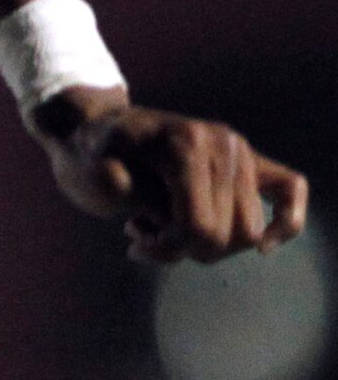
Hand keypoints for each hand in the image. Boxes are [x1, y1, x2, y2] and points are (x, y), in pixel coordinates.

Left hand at [34, 88, 309, 262]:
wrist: (91, 131)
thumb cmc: (88, 158)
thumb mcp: (96, 183)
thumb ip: (148, 206)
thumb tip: (198, 230)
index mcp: (184, 144)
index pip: (201, 226)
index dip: (168, 246)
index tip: (134, 239)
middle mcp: (222, 142)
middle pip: (228, 235)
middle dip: (183, 248)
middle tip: (142, 234)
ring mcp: (239, 149)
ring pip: (249, 230)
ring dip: (206, 243)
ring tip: (160, 225)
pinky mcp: (247, 160)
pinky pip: (290, 189)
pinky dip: (284, 221)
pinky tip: (263, 247)